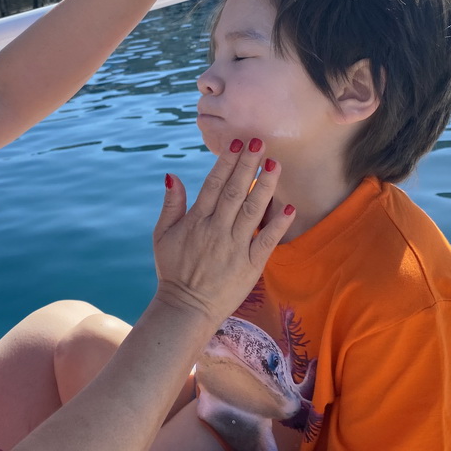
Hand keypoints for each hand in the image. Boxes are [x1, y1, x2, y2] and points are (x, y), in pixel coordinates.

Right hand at [153, 139, 294, 321]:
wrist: (186, 308)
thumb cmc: (173, 270)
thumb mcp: (162, 235)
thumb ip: (170, 205)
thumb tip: (172, 175)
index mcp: (196, 221)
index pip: (214, 184)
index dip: (227, 162)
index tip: (237, 142)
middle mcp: (216, 230)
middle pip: (236, 191)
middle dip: (248, 165)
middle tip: (260, 142)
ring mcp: (235, 248)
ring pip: (253, 211)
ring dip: (265, 186)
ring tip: (275, 164)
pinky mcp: (250, 266)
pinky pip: (267, 241)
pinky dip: (278, 224)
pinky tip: (289, 206)